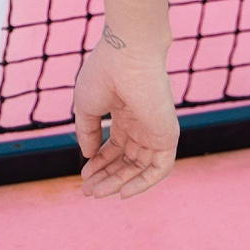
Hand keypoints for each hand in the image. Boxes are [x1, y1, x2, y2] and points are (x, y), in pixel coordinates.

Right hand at [72, 27, 178, 197]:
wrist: (126, 57)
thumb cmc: (103, 74)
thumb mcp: (86, 107)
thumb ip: (87, 132)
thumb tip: (87, 155)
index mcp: (125, 114)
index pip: (115, 147)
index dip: (98, 163)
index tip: (82, 175)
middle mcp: (142, 124)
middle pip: (126, 160)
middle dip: (106, 176)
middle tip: (87, 191)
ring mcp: (155, 130)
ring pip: (140, 167)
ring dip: (118, 182)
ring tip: (97, 192)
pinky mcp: (167, 136)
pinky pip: (159, 168)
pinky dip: (143, 183)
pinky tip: (122, 192)